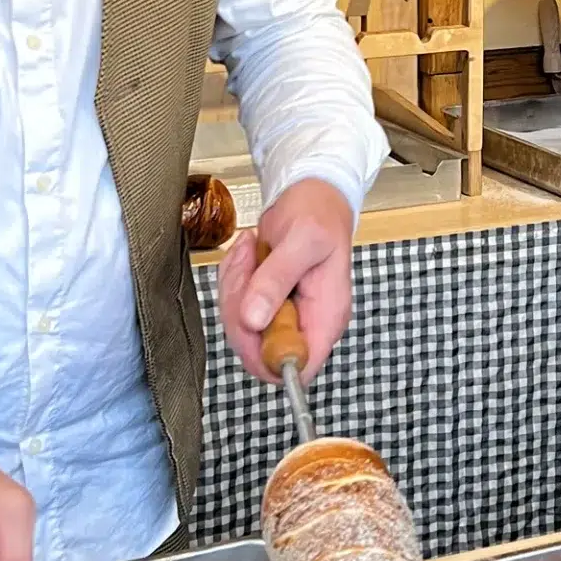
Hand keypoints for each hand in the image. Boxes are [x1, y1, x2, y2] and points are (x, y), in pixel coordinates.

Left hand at [218, 176, 355, 383]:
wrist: (312, 193)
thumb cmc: (317, 212)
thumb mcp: (301, 240)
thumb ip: (276, 280)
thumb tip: (254, 320)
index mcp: (326, 316)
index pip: (298, 368)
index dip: (267, 355)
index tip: (250, 318)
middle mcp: (306, 322)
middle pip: (259, 350)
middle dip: (241, 307)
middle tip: (249, 265)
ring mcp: (285, 314)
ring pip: (241, 327)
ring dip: (235, 286)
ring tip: (251, 251)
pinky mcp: (266, 303)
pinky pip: (235, 306)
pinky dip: (234, 277)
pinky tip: (249, 253)